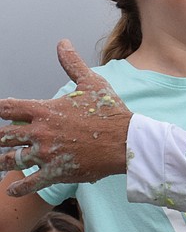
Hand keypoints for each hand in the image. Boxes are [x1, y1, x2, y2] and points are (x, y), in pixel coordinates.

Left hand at [0, 39, 130, 195]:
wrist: (127, 140)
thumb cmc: (110, 111)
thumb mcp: (92, 83)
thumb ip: (72, 63)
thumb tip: (62, 43)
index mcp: (45, 110)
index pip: (7, 108)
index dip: (0, 110)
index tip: (2, 112)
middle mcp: (41, 132)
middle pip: (2, 136)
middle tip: (0, 139)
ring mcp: (47, 154)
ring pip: (10, 160)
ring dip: (2, 162)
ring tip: (1, 162)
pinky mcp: (56, 172)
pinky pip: (29, 183)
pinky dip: (17, 188)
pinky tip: (12, 189)